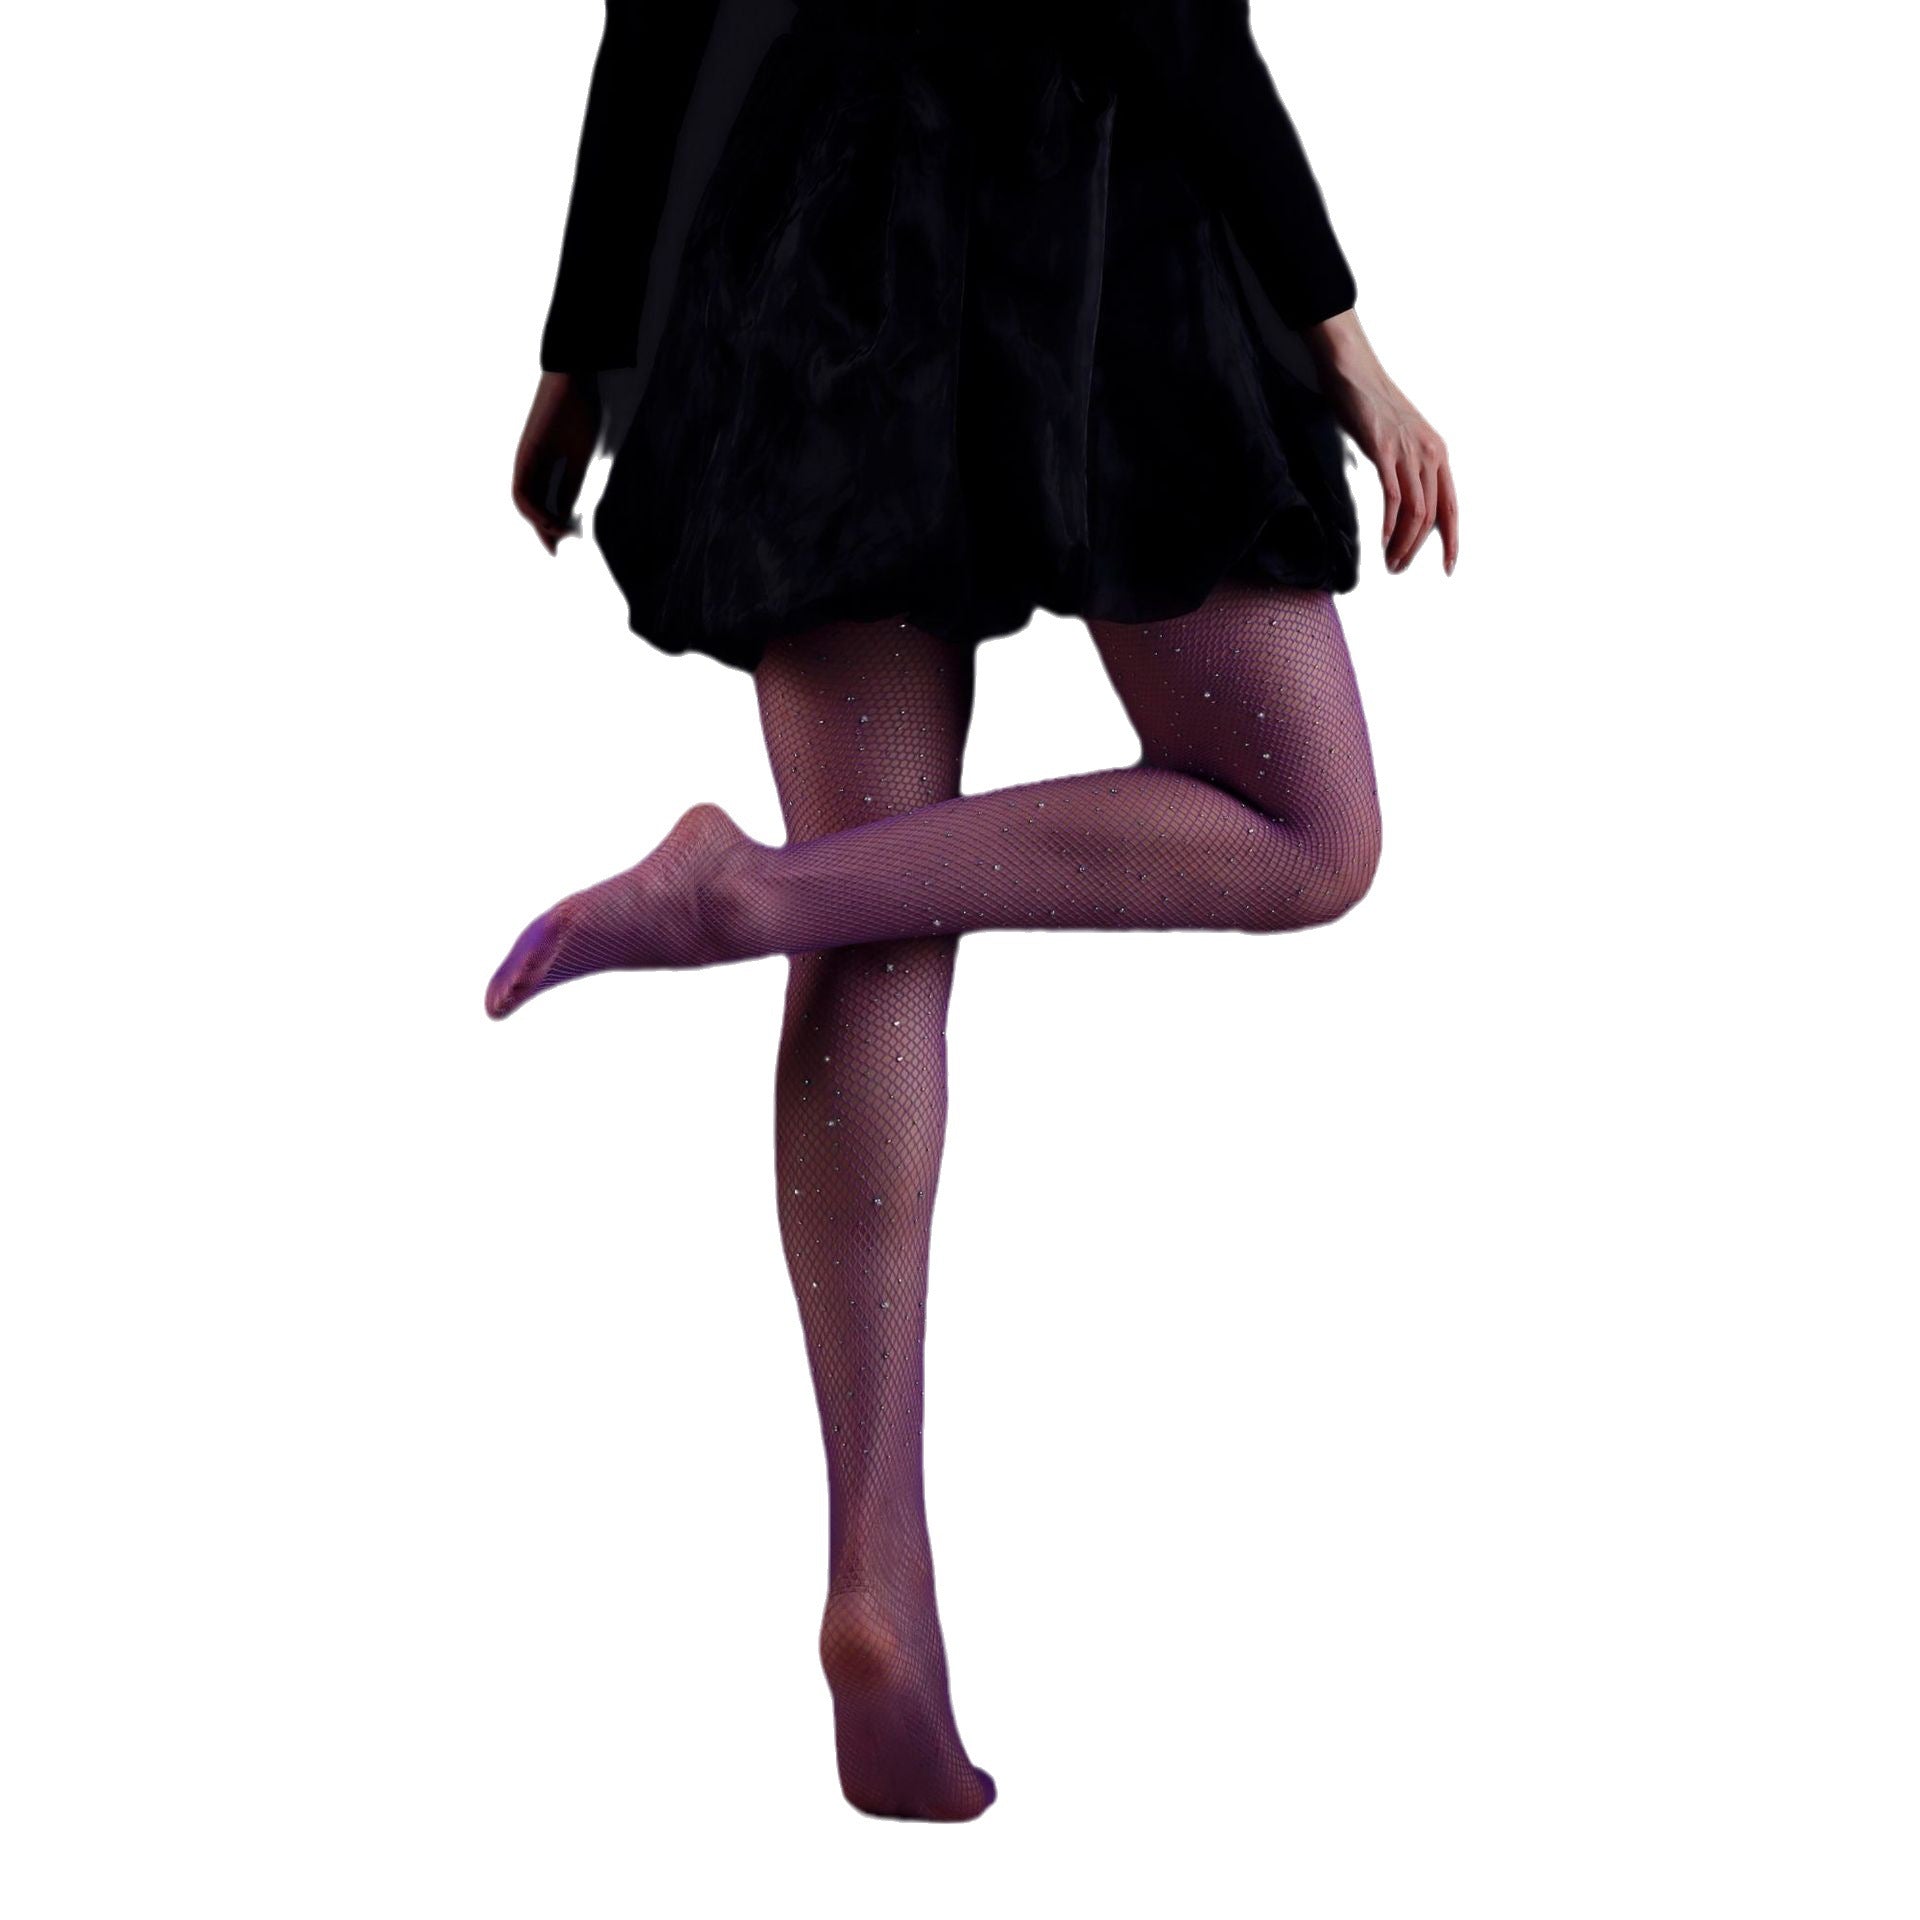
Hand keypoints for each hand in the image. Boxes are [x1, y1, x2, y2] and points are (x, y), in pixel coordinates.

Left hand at [512, 371, 601, 553]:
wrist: (572, 382)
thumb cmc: (581, 413)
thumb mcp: (581, 459)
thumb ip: (573, 486)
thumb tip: (571, 518)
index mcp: (549, 465)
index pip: (548, 501)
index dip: (555, 524)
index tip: (564, 544)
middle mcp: (533, 465)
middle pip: (534, 504)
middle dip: (543, 529)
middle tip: (554, 550)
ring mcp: (526, 461)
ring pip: (523, 501)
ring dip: (537, 522)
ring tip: (555, 535)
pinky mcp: (524, 456)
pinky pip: (520, 490)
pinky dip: (532, 509)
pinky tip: (547, 520)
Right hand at [1301, 310, 1457, 575]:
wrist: (1355, 371)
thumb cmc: (1373, 405)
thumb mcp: (1401, 440)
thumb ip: (1409, 467)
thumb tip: (1405, 500)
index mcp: (1438, 453)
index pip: (1451, 506)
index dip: (1451, 540)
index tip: (1448, 566)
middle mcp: (1430, 454)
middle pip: (1432, 516)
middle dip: (1418, 550)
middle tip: (1400, 569)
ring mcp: (1408, 452)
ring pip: (1416, 512)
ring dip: (1404, 543)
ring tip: (1391, 562)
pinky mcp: (1385, 451)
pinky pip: (1394, 497)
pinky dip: (1390, 525)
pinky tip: (1382, 541)